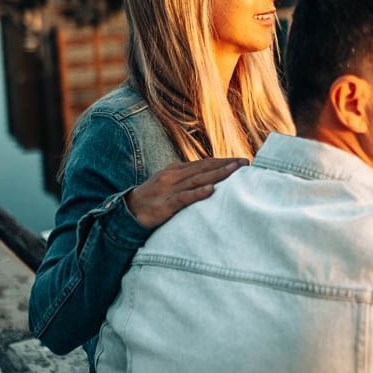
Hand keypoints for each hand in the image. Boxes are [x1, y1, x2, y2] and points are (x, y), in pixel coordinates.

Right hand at [125, 158, 246, 229]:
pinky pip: (183, 198)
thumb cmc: (153, 199)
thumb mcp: (169, 184)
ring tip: (235, 171)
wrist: (127, 212)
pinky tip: (211, 190)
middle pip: (204, 168)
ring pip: (197, 180)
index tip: (241, 160)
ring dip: (218, 174)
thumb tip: (210, 179)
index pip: (204, 163)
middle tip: (246, 162)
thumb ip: (187, 180)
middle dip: (226, 165)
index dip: (223, 161)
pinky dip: (198, 193)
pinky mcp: (165, 206)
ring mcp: (169, 190)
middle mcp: (174, 176)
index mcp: (176, 170)